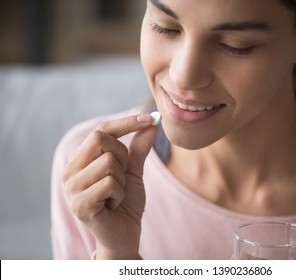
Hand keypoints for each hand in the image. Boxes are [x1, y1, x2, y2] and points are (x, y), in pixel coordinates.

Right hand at [62, 114, 157, 258]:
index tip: (149, 118)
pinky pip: (110, 183)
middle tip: (122, 177)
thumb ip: (138, 146)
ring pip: (108, 162)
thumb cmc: (125, 202)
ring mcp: (71, 187)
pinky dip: (120, 194)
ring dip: (122, 180)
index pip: (100, 130)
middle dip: (122, 157)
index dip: (125, 122)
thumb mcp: (133, 170)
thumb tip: (151, 120)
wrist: (124, 234)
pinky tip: (113, 205)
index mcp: (80, 159)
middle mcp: (70, 170)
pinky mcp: (79, 204)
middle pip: (101, 139)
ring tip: (116, 194)